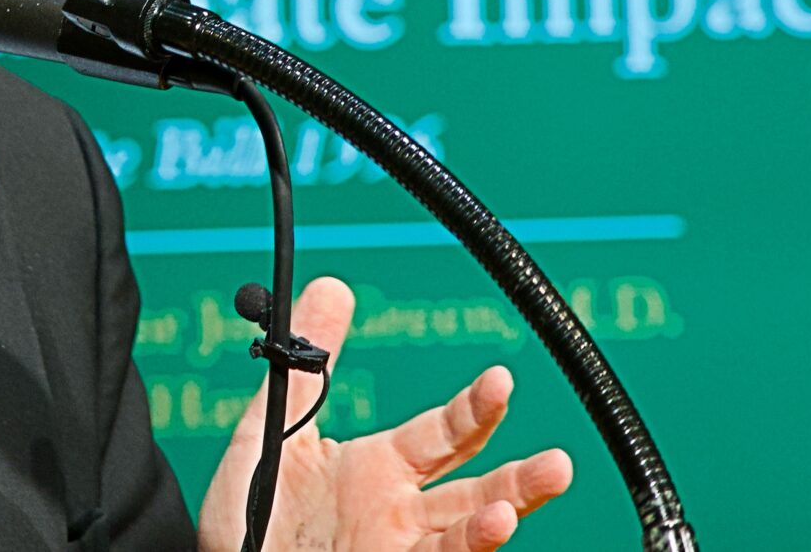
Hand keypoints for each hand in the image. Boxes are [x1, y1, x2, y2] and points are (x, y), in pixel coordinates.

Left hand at [197, 278, 572, 550]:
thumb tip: (330, 285)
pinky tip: (484, 533)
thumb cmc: (251, 514)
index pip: (444, 432)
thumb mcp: (273, 429)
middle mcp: (398, 512)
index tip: (502, 378)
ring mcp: (395, 549)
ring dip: (494, 525)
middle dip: (518, 479)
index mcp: (379, 469)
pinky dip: (461, 550)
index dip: (475, 406)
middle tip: (559, 464)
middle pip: (475, 490)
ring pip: (463, 538)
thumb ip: (307, 365)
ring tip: (511, 510)